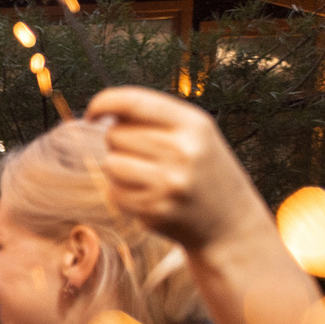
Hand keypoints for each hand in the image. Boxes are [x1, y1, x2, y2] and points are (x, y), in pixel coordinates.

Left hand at [84, 86, 262, 254]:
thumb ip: (153, 116)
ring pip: (110, 163)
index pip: (134, 102)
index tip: (93, 113)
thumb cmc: (202, 168)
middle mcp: (183, 151)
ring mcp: (169, 183)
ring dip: (118, 168)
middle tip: (145, 155)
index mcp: (193, 124)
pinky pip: (113, 192)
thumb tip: (102, 109)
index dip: (104, 102)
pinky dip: (121, 193)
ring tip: (146, 175)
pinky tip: (147, 195)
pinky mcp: (155, 210)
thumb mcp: (193, 133)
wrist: (231, 221)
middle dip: (120, 142)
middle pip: (115, 134)